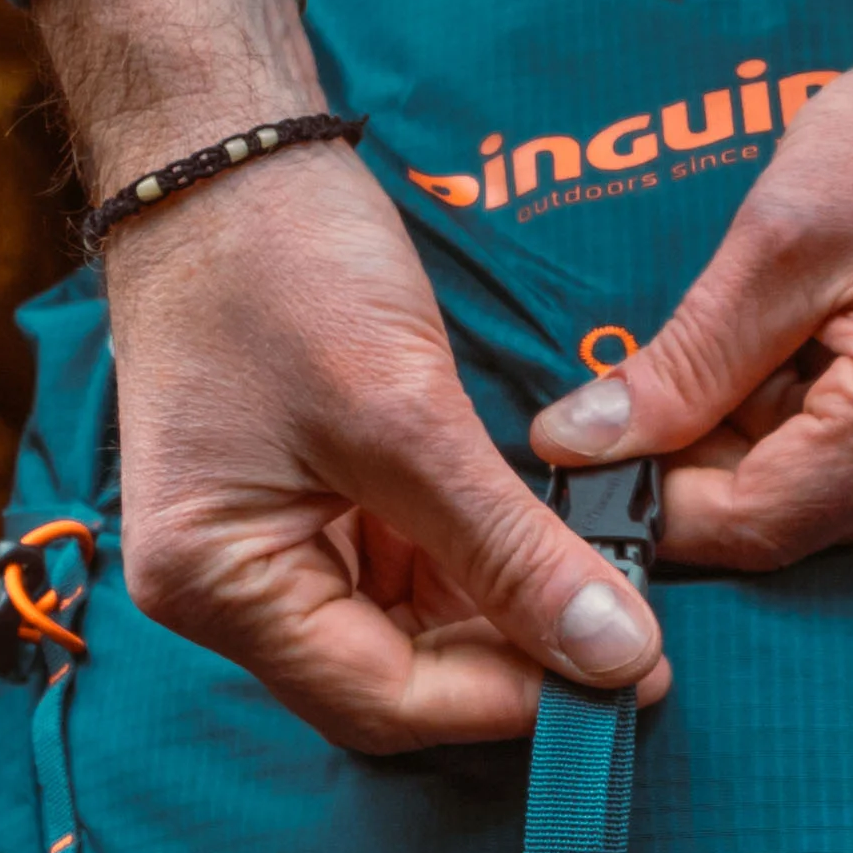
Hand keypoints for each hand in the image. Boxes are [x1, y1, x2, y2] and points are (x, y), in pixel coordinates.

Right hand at [41, 0, 658, 746]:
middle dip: (511, 669)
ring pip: (409, 634)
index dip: (511, 702)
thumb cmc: (281, 267)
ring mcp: (268, 548)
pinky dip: (480, 569)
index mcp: (215, 584)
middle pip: (393, 684)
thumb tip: (616, 654)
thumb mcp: (404, 415)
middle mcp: (227, 589)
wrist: (222, 150)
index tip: (629, 676)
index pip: (382, 702)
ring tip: (611, 593)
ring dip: (504, 621)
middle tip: (637, 644)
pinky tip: (554, 549)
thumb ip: (509, 548)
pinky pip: (406, 573)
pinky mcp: (309, 504)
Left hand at [532, 0, 852, 568]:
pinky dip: (823, 428)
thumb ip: (684, 362)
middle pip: (801, 526)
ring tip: (748, 342)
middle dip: (710, 471)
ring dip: (766, 447)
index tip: (586, 455)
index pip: (760, 523)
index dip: (659, 502)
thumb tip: (584, 442)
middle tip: (650, 388)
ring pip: (838, 503)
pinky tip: (809, 347)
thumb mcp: (779, 237)